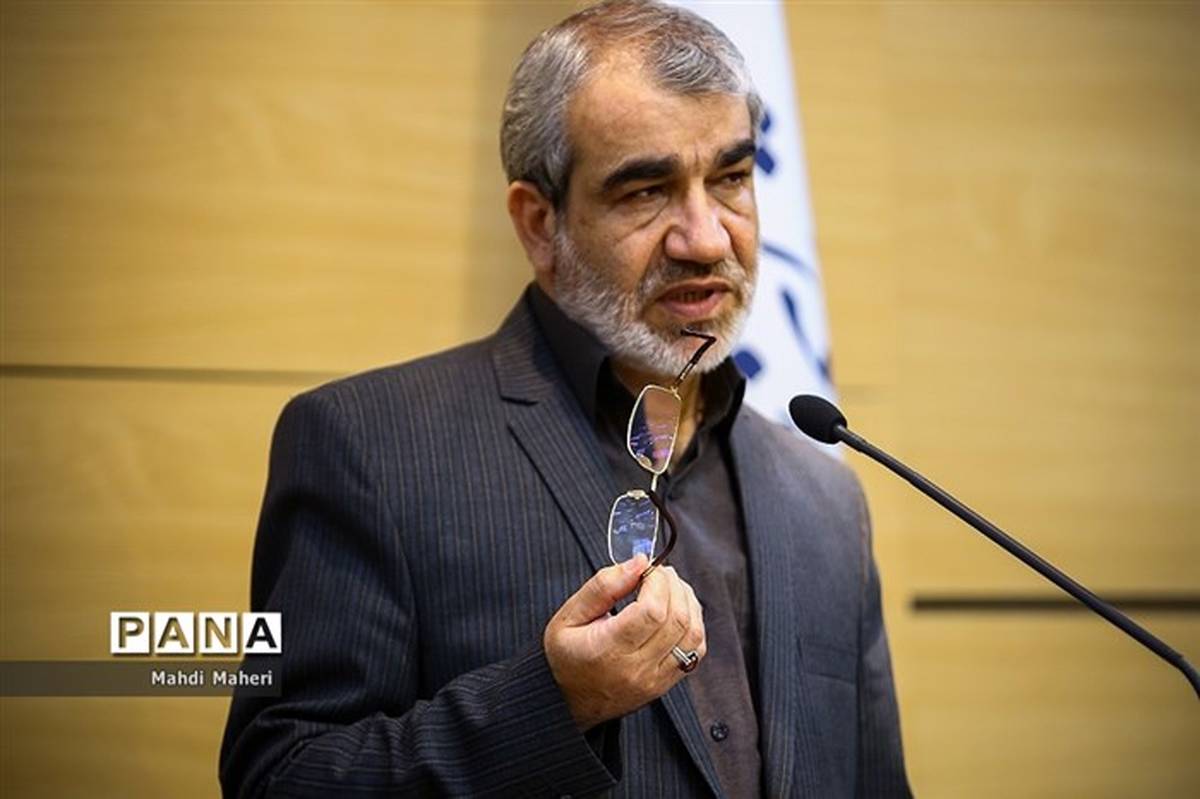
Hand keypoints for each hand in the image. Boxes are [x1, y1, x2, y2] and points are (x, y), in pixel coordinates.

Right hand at [543, 555, 705, 730]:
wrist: (566, 700)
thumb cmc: (565, 655)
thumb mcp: (568, 615)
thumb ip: (603, 586)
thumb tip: (639, 563)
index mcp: (608, 650)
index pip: (652, 611)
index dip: (657, 582)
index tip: (647, 569)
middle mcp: (636, 669)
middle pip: (677, 620)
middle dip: (674, 586)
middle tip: (659, 573)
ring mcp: (655, 680)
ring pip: (693, 635)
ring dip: (688, 602)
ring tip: (670, 587)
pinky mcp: (665, 684)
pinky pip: (695, 652)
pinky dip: (693, 624)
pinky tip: (678, 610)